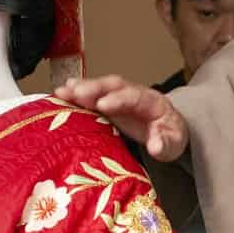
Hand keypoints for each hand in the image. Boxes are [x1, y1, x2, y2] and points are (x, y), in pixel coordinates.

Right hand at [55, 75, 188, 160]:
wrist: (167, 129)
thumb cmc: (168, 135)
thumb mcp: (173, 143)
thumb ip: (166, 144)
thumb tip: (156, 147)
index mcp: (151, 102)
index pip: (135, 96)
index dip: (118, 99)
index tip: (103, 105)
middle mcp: (133, 94)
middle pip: (114, 85)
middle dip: (94, 88)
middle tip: (74, 92)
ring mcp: (118, 96)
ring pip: (100, 87)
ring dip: (80, 88)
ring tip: (61, 92)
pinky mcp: (106, 103)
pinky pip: (91, 96)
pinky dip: (76, 94)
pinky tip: (59, 96)